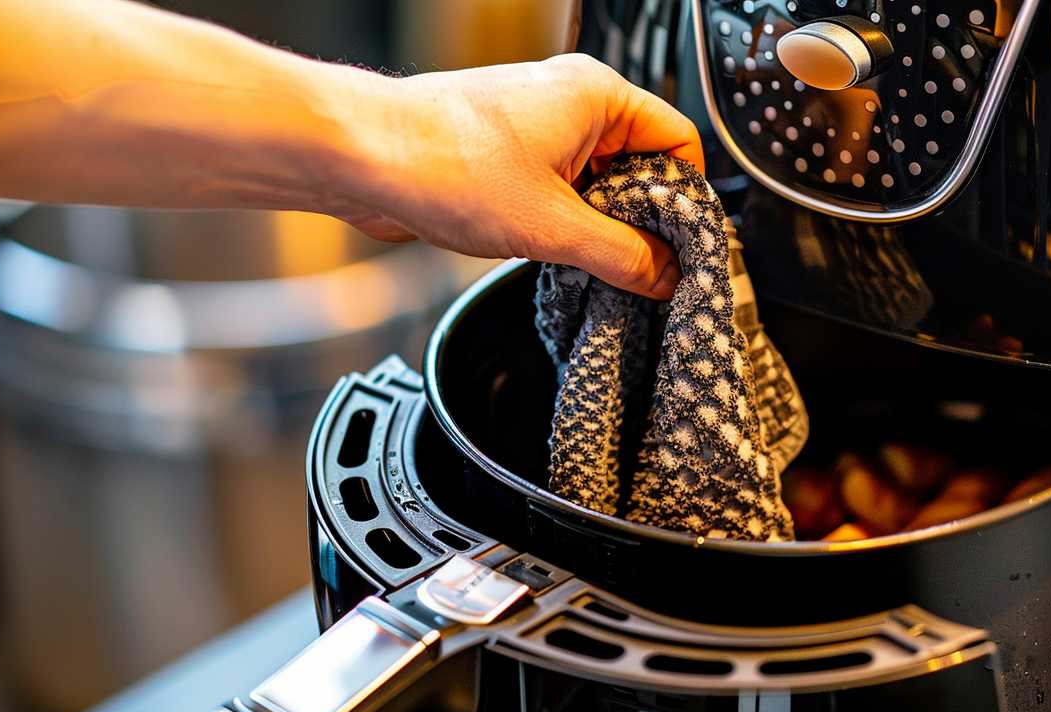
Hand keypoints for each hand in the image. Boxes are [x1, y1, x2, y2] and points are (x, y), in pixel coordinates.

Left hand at [318, 54, 703, 299]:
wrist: (362, 160)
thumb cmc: (445, 163)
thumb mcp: (553, 226)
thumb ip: (621, 255)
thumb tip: (665, 277)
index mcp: (598, 96)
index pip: (680, 143)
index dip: (688, 201)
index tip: (683, 252)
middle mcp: (572, 103)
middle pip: (641, 166)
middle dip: (642, 220)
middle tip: (638, 270)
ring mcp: (537, 128)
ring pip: (598, 183)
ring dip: (599, 227)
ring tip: (587, 264)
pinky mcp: (508, 156)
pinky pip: (560, 191)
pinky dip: (565, 223)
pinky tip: (554, 255)